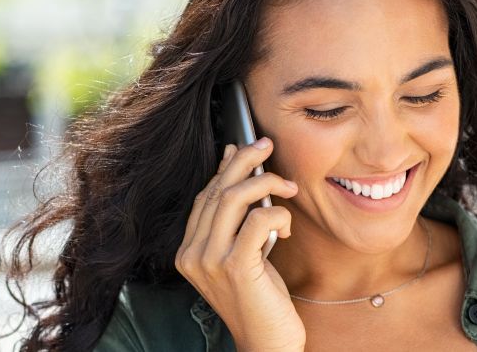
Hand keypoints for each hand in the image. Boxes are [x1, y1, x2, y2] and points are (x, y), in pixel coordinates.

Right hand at [176, 138, 304, 350]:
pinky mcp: (234, 267)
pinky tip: (286, 227)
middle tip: (268, 145)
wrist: (267, 345)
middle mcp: (191, 254)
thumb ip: (237, 218)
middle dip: (245, 161)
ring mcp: (209, 261)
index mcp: (188, 251)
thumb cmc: (260, 301)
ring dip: (266, 183)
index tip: (247, 148)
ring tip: (288, 188)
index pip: (204, 196)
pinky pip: (256, 220)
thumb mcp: (244, 254)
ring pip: (233, 198)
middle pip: (216, 191)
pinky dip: (277, 214)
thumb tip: (233, 165)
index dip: (225, 168)